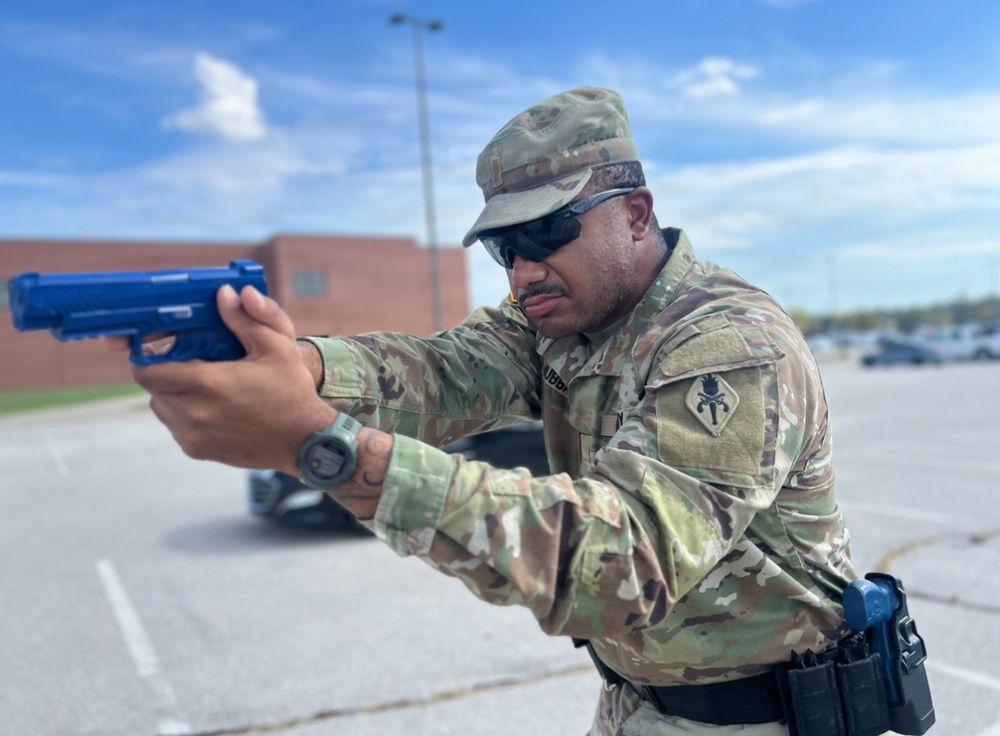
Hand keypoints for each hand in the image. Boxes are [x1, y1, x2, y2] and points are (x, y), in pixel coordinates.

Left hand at [131, 285, 335, 472]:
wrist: (304, 442)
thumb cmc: (291, 392)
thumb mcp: (276, 347)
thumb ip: (246, 319)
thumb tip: (225, 294)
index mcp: (207, 383)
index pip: (147, 369)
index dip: (149, 354)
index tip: (165, 346)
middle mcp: (192, 412)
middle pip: (153, 387)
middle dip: (165, 372)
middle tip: (190, 362)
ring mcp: (192, 436)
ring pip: (162, 408)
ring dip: (173, 394)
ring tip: (203, 385)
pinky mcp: (197, 451)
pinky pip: (176, 427)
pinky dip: (185, 415)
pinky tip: (213, 407)